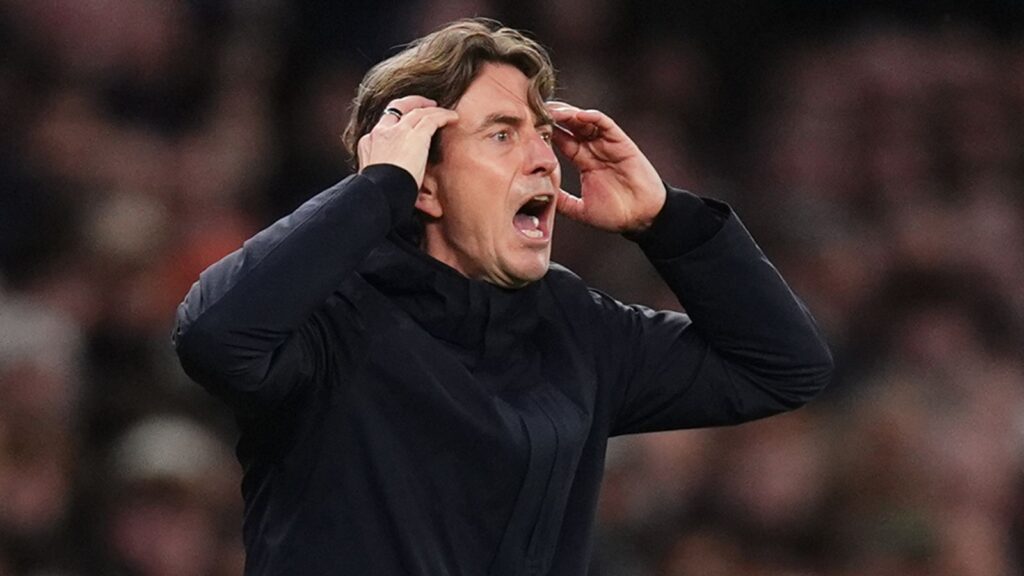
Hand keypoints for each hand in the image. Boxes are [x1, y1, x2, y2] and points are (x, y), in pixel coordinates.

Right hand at [358, 96, 458, 187]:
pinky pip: (432, 119)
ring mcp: (398, 132)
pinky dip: (444, 116)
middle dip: (414, 103)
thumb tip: (403, 184)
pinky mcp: (415, 136)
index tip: (408, 121)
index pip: (385, 123)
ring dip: (433, 110)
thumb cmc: (381, 193)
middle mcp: (382, 132)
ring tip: (444, 111)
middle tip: (428, 105)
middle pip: (399, 107)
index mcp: (369, 143)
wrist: (381, 193)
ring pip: (418, 112)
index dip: (398, 118)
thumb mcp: (376, 179)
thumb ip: (386, 173)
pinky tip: (453, 117)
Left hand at [547, 102, 664, 232]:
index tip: (528, 127)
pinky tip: (580, 115)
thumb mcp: (581, 210)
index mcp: (584, 161)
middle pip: (571, 126)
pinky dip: (594, 117)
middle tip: (536, 110)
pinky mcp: (622, 143)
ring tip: (553, 110)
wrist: (642, 218)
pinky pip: (607, 125)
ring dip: (570, 113)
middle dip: (555, 117)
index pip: (562, 141)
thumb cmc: (615, 215)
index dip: (547, 132)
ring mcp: (608, 144)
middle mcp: (595, 149)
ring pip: (586, 121)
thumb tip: (540, 197)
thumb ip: (562, 202)